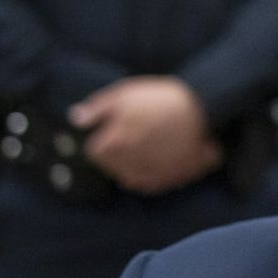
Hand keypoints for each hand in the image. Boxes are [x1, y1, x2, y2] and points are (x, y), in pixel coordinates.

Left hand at [71, 77, 222, 193]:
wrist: (202, 111)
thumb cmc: (161, 100)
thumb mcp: (124, 94)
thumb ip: (96, 109)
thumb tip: (75, 118)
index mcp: (112, 146)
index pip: (93, 150)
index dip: (102, 136)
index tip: (115, 126)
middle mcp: (126, 167)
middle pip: (111, 166)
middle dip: (117, 152)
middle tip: (135, 132)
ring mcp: (148, 177)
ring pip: (129, 176)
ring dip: (132, 164)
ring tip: (149, 143)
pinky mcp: (168, 181)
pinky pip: (150, 183)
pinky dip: (151, 172)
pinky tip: (161, 155)